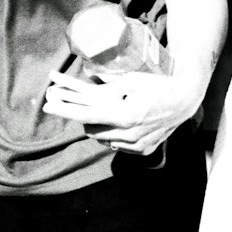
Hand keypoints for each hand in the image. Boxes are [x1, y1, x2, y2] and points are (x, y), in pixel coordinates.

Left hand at [43, 69, 200, 157]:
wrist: (184, 100)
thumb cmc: (157, 86)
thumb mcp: (131, 81)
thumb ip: (107, 88)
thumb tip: (85, 86)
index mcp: (125, 116)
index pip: (86, 115)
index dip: (64, 110)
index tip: (47, 106)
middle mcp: (129, 134)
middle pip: (91, 129)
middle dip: (83, 118)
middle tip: (81, 105)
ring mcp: (137, 145)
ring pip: (103, 139)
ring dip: (98, 127)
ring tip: (104, 112)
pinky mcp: (143, 150)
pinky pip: (117, 144)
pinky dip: (113, 134)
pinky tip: (119, 123)